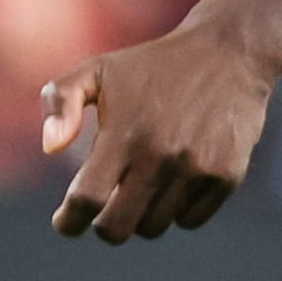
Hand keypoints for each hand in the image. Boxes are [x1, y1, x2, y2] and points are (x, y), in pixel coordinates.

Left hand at [41, 12, 281, 243]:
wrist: (230, 51)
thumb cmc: (153, 65)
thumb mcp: (98, 69)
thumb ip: (60, 100)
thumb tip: (51, 147)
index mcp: (123, 133)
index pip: (86, 199)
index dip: (69, 221)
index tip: (66, 222)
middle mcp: (160, 156)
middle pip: (118, 229)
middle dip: (104, 225)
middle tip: (106, 206)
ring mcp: (197, 169)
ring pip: (154, 227)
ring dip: (142, 215)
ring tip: (144, 184)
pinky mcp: (227, 176)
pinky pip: (190, 220)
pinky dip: (178, 211)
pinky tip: (176, 181)